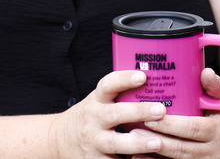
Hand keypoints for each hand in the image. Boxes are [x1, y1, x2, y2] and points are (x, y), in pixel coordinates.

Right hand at [49, 70, 167, 157]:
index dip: (124, 79)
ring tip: (158, 142)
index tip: (142, 76)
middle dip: (138, 112)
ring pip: (115, 143)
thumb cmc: (91, 116)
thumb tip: (157, 82)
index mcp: (96, 100)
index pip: (107, 85)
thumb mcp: (99, 101)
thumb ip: (120, 95)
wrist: (59, 139)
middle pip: (114, 114)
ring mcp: (93, 142)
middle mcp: (93, 120)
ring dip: (138, 143)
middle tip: (161, 110)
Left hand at [138, 67, 219, 158]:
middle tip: (134, 130)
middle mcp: (214, 151)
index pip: (193, 128)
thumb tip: (206, 71)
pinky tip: (141, 155)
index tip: (150, 118)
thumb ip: (214, 86)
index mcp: (219, 131)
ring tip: (134, 142)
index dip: (170, 125)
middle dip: (156, 140)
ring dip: (153, 154)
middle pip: (181, 149)